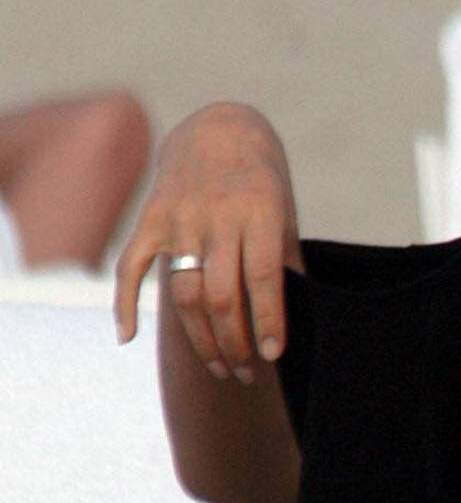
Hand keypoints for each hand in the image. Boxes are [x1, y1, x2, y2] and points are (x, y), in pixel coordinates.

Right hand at [113, 103, 301, 380]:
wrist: (219, 129)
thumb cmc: (263, 182)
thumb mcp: (284, 213)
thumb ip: (285, 260)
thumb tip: (293, 320)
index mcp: (260, 211)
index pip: (264, 277)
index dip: (269, 320)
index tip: (273, 355)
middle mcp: (218, 216)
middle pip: (222, 295)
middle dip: (235, 343)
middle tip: (247, 373)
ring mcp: (180, 218)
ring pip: (184, 293)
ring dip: (200, 339)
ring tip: (221, 367)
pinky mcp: (150, 219)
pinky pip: (130, 267)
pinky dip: (125, 303)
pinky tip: (128, 338)